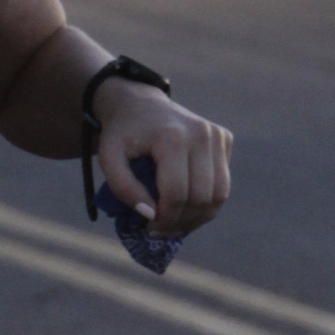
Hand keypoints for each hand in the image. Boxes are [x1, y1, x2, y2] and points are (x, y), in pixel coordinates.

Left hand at [90, 78, 231, 236]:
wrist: (140, 103)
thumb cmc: (122, 133)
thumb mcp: (109, 158)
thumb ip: (123, 188)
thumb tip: (151, 215)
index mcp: (172, 137)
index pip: (176, 193)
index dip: (165, 219)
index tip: (150, 229)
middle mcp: (202, 134)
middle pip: (201, 197)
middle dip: (182, 222)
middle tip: (163, 231)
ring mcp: (217, 135)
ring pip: (219, 194)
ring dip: (199, 217)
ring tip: (178, 225)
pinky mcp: (225, 138)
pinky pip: (223, 182)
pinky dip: (207, 201)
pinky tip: (187, 204)